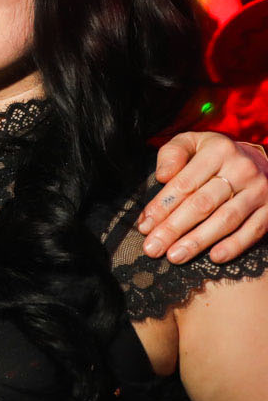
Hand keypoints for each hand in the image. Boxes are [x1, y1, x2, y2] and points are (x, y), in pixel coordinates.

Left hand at [140, 133, 267, 263]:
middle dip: (174, 228)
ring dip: (198, 241)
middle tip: (153, 248)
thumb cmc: (216, 155)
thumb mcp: (192, 142)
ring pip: (226, 219)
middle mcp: (241, 170)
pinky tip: (214, 257)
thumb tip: (162, 176)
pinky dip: (234, 246)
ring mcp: (259, 190)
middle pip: (202, 204)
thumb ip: (172, 154)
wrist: (261, 159)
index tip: (145, 225)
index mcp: (217, 151)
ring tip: (175, 256)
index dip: (162, 206)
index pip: (184, 183)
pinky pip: (253, 230)